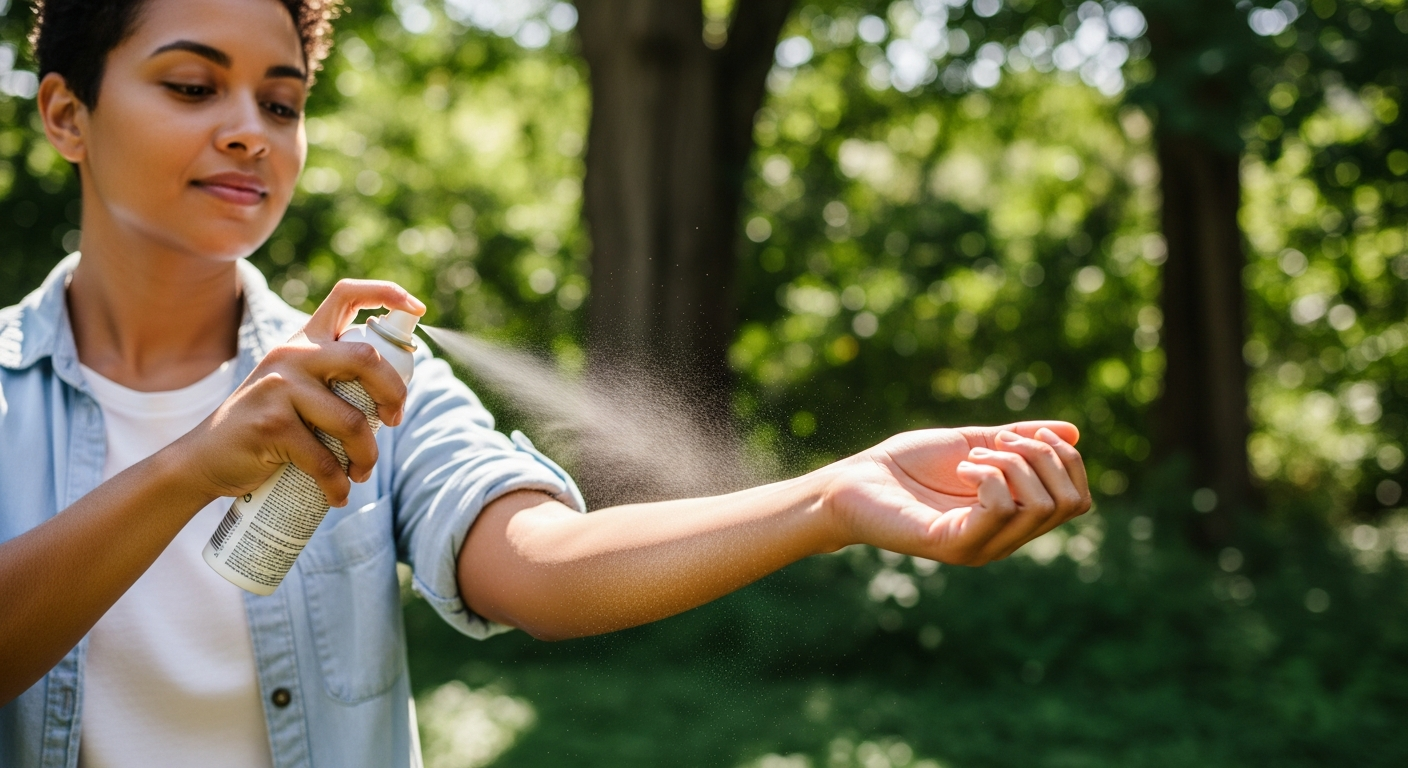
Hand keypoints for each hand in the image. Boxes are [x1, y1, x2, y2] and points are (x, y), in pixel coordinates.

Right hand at [170, 279, 424, 505]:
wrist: (204, 458)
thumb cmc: (265, 426)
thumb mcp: (294, 387)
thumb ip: (332, 377)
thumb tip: (394, 393)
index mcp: (304, 340)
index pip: (346, 295)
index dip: (387, 293)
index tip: (417, 309)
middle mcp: (292, 354)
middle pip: (367, 358)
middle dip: (395, 392)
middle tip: (394, 419)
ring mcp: (279, 388)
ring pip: (353, 422)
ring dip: (367, 456)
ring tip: (361, 473)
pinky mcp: (272, 425)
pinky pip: (325, 460)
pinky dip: (338, 484)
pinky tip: (337, 494)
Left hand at [824, 421, 1090, 564]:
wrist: (855, 481)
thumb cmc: (907, 464)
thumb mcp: (973, 442)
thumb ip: (1019, 439)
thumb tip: (1074, 432)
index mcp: (1012, 517)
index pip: (1077, 501)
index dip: (1066, 460)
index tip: (1028, 434)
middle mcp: (1004, 539)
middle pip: (1068, 503)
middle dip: (1043, 457)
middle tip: (996, 442)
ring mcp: (981, 546)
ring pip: (1040, 505)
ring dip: (1012, 463)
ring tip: (972, 457)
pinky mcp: (953, 545)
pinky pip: (1000, 509)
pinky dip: (989, 475)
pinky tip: (962, 469)